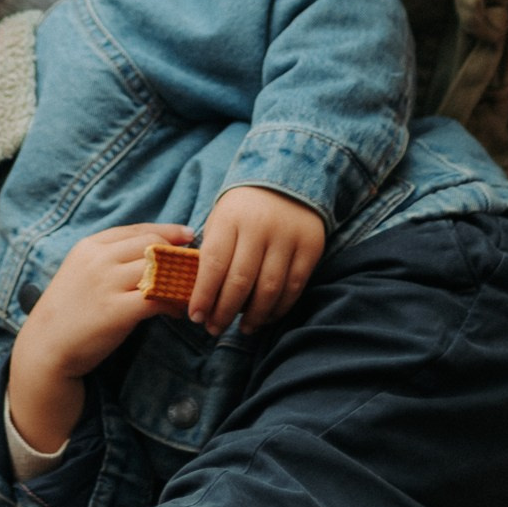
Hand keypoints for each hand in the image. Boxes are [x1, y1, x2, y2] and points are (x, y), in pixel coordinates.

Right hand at [9, 224, 186, 456]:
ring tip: (193, 290)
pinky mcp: (117, 310)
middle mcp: (99, 259)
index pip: (137, 229)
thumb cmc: (67, 313)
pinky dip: (175, 303)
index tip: (187, 236)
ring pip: (159, 269)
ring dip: (181, 278)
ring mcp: (107, 284)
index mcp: (90, 246)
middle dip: (178, 252)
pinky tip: (180, 312)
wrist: (46, 348)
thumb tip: (148, 254)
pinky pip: (159, 298)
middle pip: (152, 244)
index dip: (166, 231)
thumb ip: (108, 260)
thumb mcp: (80, 273)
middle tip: (198, 263)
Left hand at [188, 184, 325, 335]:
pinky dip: (279, 307)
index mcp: (231, 219)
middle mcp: (260, 227)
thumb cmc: (243, 208)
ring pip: (269, 288)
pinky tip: (266, 317)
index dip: (204, 295)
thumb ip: (212, 252)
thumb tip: (201, 296)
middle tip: (214, 329)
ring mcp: (288, 237)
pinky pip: (294, 286)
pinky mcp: (311, 246)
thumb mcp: (220, 219)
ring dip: (254, 316)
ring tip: (243, 329)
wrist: (287, 177)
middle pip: (241, 281)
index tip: (196, 317)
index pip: (214, 264)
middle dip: (224, 311)